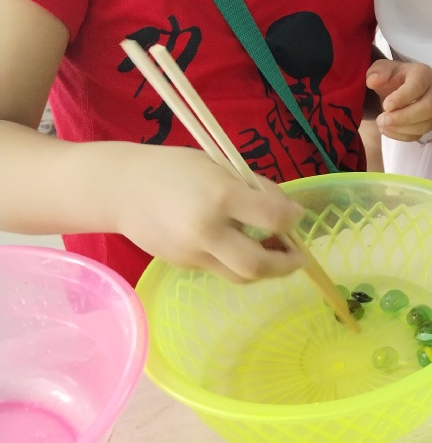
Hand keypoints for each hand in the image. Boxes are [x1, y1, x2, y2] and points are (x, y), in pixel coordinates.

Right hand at [113, 144, 305, 282]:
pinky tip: (242, 246)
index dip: (292, 219)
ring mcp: (192, 253)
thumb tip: (286, 212)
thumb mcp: (221, 167)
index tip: (297, 215)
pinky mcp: (183, 265)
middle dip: (285, 265)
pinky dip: (238, 261)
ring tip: (274, 253)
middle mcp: (207, 231)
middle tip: (298, 256)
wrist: (122, 189)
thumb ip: (255, 190)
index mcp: (221, 197)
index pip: (272, 218)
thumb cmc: (177, 168)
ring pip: (239, 276)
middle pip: (257, 265)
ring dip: (265, 270)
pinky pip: (220, 269)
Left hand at [366, 60, 431, 141]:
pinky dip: (401, 136)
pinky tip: (387, 129)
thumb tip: (372, 81)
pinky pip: (418, 134)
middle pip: (428, 108)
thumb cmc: (392, 76)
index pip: (418, 86)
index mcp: (423, 74)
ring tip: (382, 124)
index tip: (385, 105)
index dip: (402, 97)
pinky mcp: (427, 123)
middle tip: (382, 119)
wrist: (398, 86)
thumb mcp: (382, 68)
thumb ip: (377, 72)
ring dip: (401, 129)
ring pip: (425, 125)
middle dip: (404, 117)